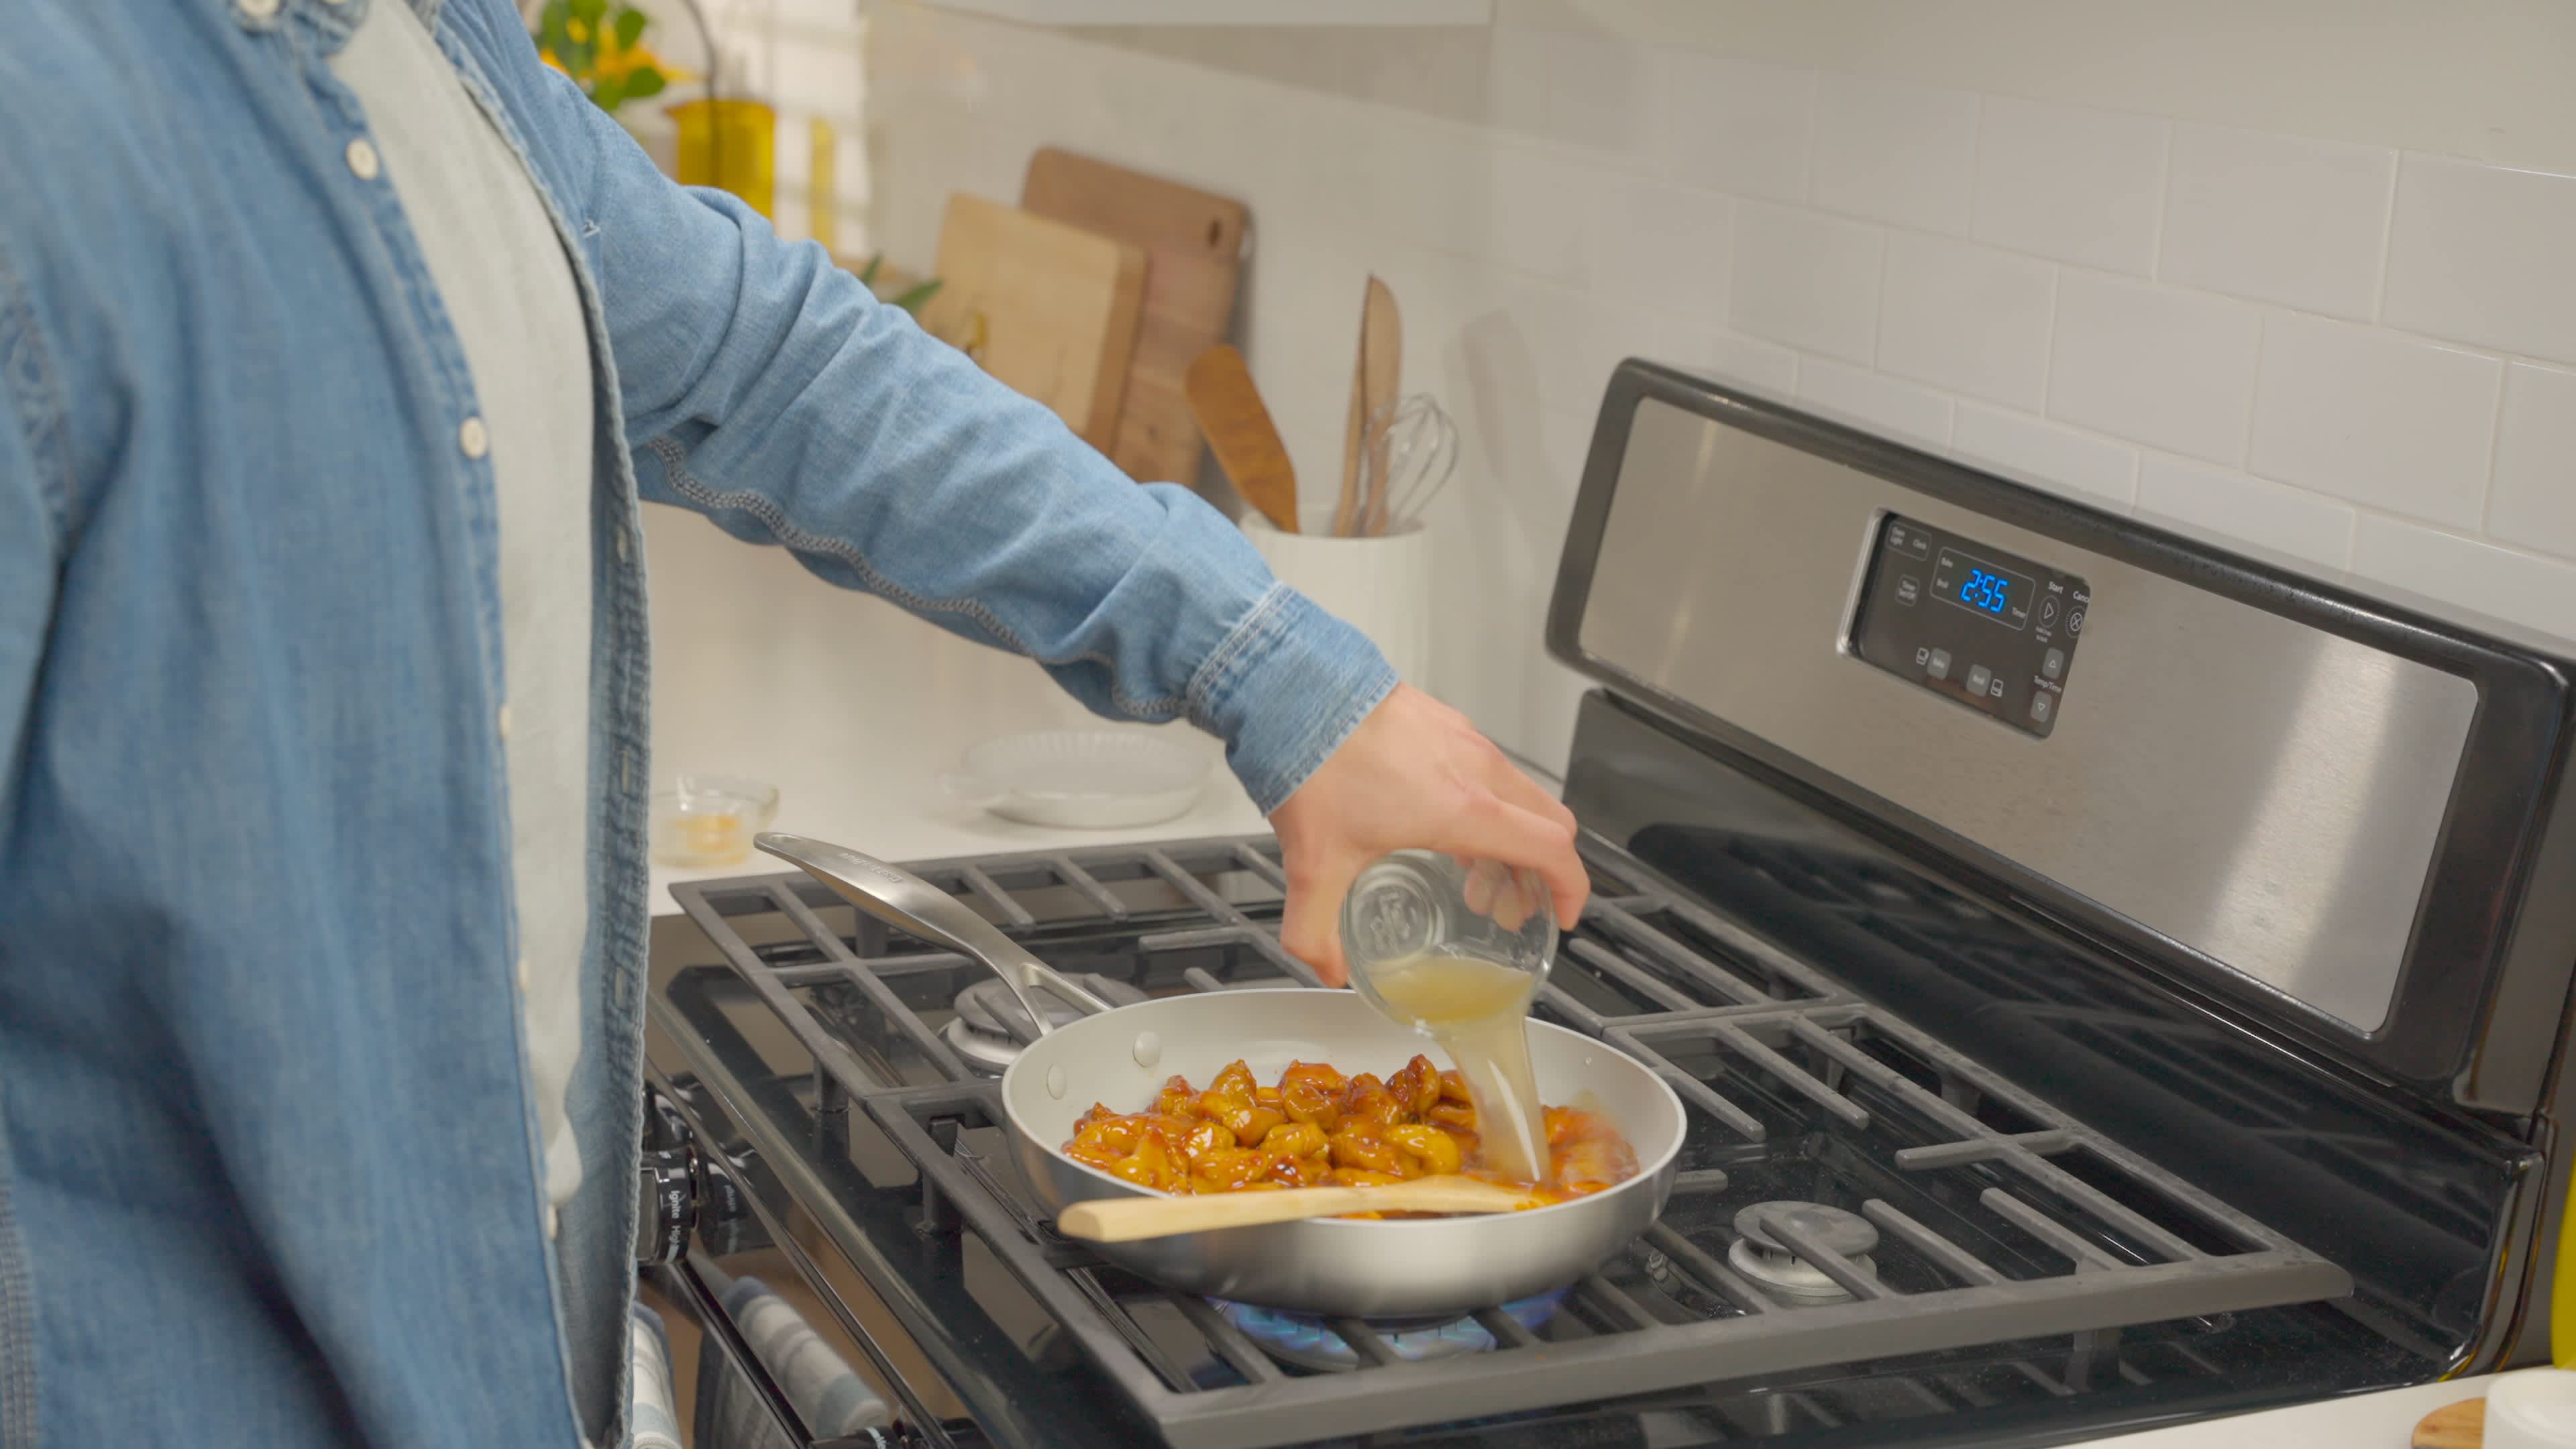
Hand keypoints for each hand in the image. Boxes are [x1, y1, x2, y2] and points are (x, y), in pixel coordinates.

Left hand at [1268, 685, 1588, 985]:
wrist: (1290, 686)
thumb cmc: (1312, 763)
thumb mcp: (1313, 866)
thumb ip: (1316, 931)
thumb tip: (1327, 968)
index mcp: (1464, 809)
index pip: (1552, 849)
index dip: (1571, 888)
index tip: (1561, 915)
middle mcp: (1476, 769)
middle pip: (1548, 822)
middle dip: (1539, 872)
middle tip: (1508, 906)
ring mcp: (1462, 739)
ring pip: (1518, 795)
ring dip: (1511, 838)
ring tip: (1473, 874)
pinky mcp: (1442, 721)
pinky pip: (1488, 768)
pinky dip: (1487, 804)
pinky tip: (1441, 823)